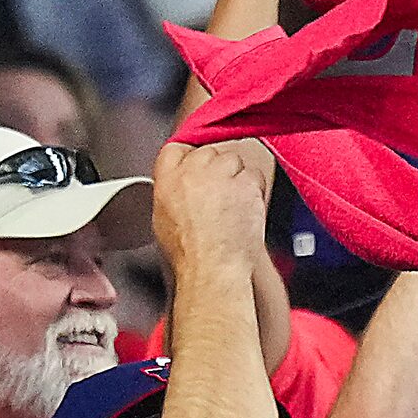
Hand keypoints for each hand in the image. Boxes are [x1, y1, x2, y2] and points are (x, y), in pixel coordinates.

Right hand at [150, 137, 274, 276]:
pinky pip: (254, 175)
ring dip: (236, 178)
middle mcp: (194, 170)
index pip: (177, 149)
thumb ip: (172, 192)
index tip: (198, 170)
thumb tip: (182, 188)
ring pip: (234, 160)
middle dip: (216, 170)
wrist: (211, 268)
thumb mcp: (163, 218)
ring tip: (233, 206)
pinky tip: (245, 210)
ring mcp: (222, 173)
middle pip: (209, 152)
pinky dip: (254, 190)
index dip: (190, 158)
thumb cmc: (188, 253)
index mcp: (168, 178)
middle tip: (218, 196)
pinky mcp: (246, 181)